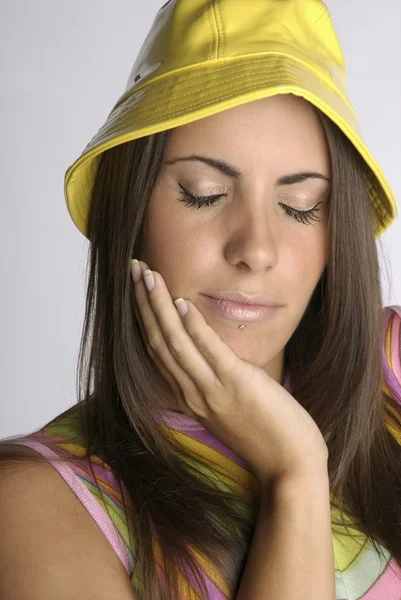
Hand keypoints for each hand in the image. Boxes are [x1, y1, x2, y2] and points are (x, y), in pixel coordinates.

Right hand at [131, 259, 328, 485]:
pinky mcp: (236, 386)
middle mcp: (192, 394)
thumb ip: (217, 380)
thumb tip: (212, 352)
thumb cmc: (267, 436)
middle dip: (144, 303)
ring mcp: (211, 391)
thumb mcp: (232, 405)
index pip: (157, 351)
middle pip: (158, 341)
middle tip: (134, 269)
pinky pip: (208, 351)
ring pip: (174, 342)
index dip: (144, 318)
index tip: (139, 289)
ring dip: (158, 306)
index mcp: (190, 397)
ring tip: (147, 274)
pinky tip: (182, 302)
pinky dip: (192, 326)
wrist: (291, 469)